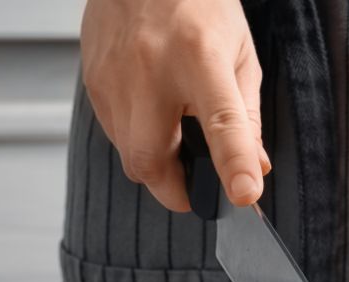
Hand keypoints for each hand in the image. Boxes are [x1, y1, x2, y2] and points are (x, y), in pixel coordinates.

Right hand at [80, 0, 269, 211]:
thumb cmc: (198, 6)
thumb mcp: (240, 54)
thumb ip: (247, 116)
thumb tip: (255, 167)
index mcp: (200, 57)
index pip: (221, 123)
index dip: (233, 165)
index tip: (244, 196)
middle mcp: (151, 68)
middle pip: (151, 159)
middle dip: (175, 190)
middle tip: (196, 190)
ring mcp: (114, 76)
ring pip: (128, 154)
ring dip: (156, 164)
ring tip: (177, 139)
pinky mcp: (93, 80)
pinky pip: (114, 133)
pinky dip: (137, 140)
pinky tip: (153, 116)